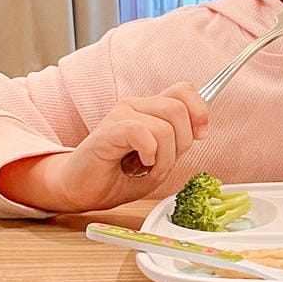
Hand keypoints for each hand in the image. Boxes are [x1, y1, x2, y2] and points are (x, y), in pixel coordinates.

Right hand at [0, 83, 208, 212]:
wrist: (82, 190)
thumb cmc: (118, 176)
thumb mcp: (160, 160)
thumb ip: (178, 142)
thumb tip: (200, 129)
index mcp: (148, 109)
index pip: (184, 90)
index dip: (199, 110)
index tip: (200, 135)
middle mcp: (134, 106)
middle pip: (179, 109)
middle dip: (182, 143)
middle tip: (164, 163)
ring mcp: (119, 116)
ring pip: (164, 126)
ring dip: (165, 157)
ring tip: (149, 168)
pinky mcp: (107, 132)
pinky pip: (141, 133)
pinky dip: (150, 152)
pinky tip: (141, 163)